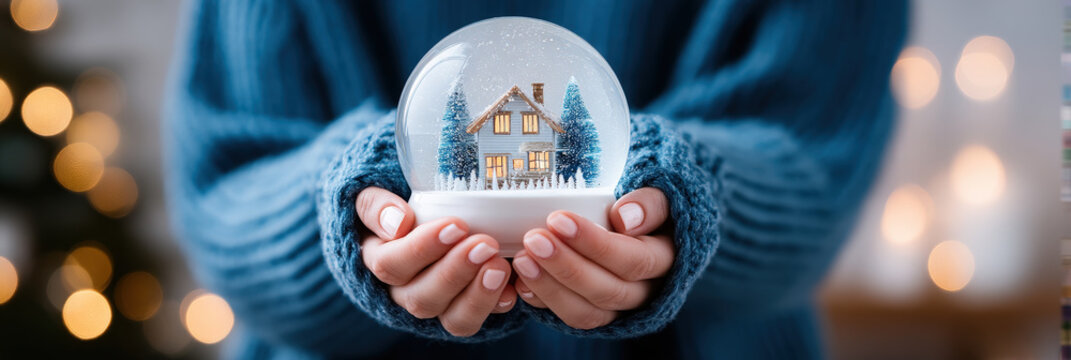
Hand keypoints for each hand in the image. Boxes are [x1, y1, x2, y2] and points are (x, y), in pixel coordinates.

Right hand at [356, 187, 516, 336]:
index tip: (456, 225)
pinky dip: (495, 306)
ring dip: (478, 295)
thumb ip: (376, 205)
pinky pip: (476, 321)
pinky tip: (512, 289)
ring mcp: (437, 305)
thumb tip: (398, 222)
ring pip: (452, 318)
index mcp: (380, 260)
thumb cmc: (399, 209)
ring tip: (501, 266)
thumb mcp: (376, 200)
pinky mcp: (462, 312)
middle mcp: (405, 291)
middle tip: (486, 244)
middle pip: (422, 297)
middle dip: (456, 272)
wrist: (423, 223)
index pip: (390, 265)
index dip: (421, 249)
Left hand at [511, 188, 673, 329]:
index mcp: (665, 258)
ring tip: (522, 260)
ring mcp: (619, 308)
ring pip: (587, 312)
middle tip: (533, 239)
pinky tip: (521, 282)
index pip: (634, 259)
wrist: (639, 227)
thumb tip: (625, 218)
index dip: (596, 244)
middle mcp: (645, 290)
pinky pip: (569, 317)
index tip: (559, 219)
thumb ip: (649, 203)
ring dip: (551, 287)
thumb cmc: (645, 208)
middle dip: (567, 267)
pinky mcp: (595, 313)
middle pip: (608, 290)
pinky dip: (543, 301)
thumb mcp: (658, 196)